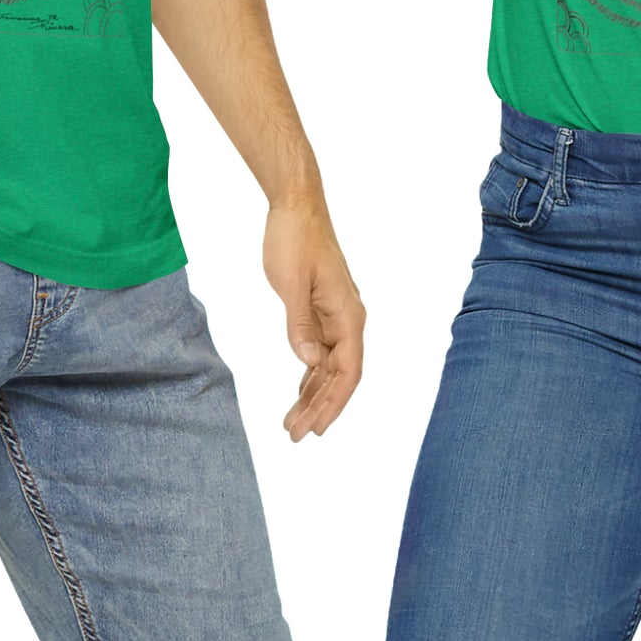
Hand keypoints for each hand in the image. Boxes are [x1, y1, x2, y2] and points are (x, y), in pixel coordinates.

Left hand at [264, 198, 364, 439]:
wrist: (296, 205)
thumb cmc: (294, 239)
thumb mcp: (292, 284)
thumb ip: (301, 325)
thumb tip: (309, 361)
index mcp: (348, 314)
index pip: (348, 372)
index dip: (334, 404)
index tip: (316, 430)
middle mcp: (348, 317)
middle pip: (339, 374)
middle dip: (319, 407)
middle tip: (294, 435)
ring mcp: (336, 313)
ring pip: (329, 365)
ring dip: (313, 393)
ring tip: (292, 422)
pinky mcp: (322, 307)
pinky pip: (321, 349)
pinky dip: (310, 372)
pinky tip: (299, 391)